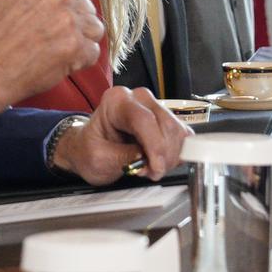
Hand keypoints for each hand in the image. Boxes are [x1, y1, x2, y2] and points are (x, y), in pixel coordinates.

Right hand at [0, 0, 104, 126]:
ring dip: (80, 42)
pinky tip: (59, 62)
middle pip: (87, 8)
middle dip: (74, 25)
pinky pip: (93, 52)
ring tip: (57, 50)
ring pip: (94, 29)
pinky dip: (79, 61)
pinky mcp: (75, 46)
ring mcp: (68, 21)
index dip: (64, 9)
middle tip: (49, 39)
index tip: (48, 22)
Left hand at [51, 86, 190, 184]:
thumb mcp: (99, 157)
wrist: (89, 149)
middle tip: (150, 172)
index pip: (144, 119)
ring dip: (170, 156)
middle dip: (163, 155)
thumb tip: (148, 160)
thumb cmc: (90, 149)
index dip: (154, 146)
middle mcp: (138, 98)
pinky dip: (176, 153)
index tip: (156, 168)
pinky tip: (159, 161)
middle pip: (166, 124)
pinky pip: (183, 137)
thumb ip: (124, 157)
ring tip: (150, 167)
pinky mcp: (166, 120)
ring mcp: (154, 107)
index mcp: (116, 101)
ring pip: (177, 131)